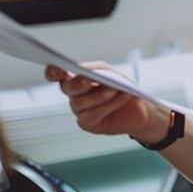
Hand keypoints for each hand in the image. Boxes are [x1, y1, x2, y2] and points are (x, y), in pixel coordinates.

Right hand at [45, 63, 168, 141]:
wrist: (139, 107)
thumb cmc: (122, 86)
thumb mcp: (111, 72)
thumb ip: (96, 68)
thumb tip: (85, 71)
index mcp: (76, 78)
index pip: (57, 74)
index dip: (53, 72)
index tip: (57, 67)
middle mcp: (74, 94)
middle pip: (67, 88)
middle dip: (77, 84)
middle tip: (88, 81)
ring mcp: (79, 110)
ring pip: (80, 102)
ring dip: (99, 95)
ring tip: (115, 89)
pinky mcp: (88, 124)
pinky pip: (91, 115)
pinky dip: (108, 105)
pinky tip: (122, 97)